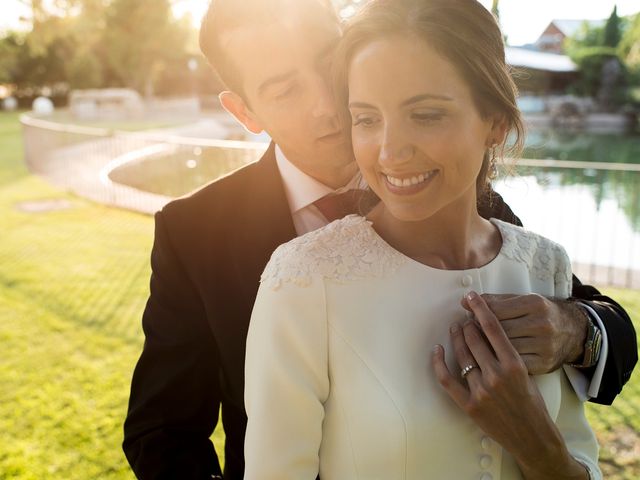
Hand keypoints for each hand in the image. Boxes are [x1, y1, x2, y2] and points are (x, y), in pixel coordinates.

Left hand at [432, 292, 587, 478]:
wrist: (533, 437)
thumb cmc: (532, 403)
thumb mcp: (527, 373)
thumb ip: (508, 354)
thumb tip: (487, 330)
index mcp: (515, 365)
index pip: (493, 328)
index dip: (480, 309)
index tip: (472, 298)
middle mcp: (497, 375)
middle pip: (474, 338)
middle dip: (467, 324)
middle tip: (464, 318)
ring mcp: (481, 391)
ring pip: (461, 355)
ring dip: (456, 338)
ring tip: (455, 328)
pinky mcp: (469, 405)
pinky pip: (447, 380)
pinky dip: (439, 363)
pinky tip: (437, 350)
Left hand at [461, 293, 588, 374]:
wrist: (574, 333)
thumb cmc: (539, 315)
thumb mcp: (522, 301)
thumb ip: (495, 301)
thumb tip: (465, 301)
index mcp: (534, 304)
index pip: (496, 310)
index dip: (478, 313)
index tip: (468, 313)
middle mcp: (542, 324)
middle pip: (498, 330)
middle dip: (479, 330)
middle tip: (466, 330)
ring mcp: (544, 346)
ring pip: (504, 349)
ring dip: (485, 347)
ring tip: (473, 343)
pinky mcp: (544, 365)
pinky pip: (513, 365)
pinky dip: (499, 362)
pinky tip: (489, 359)